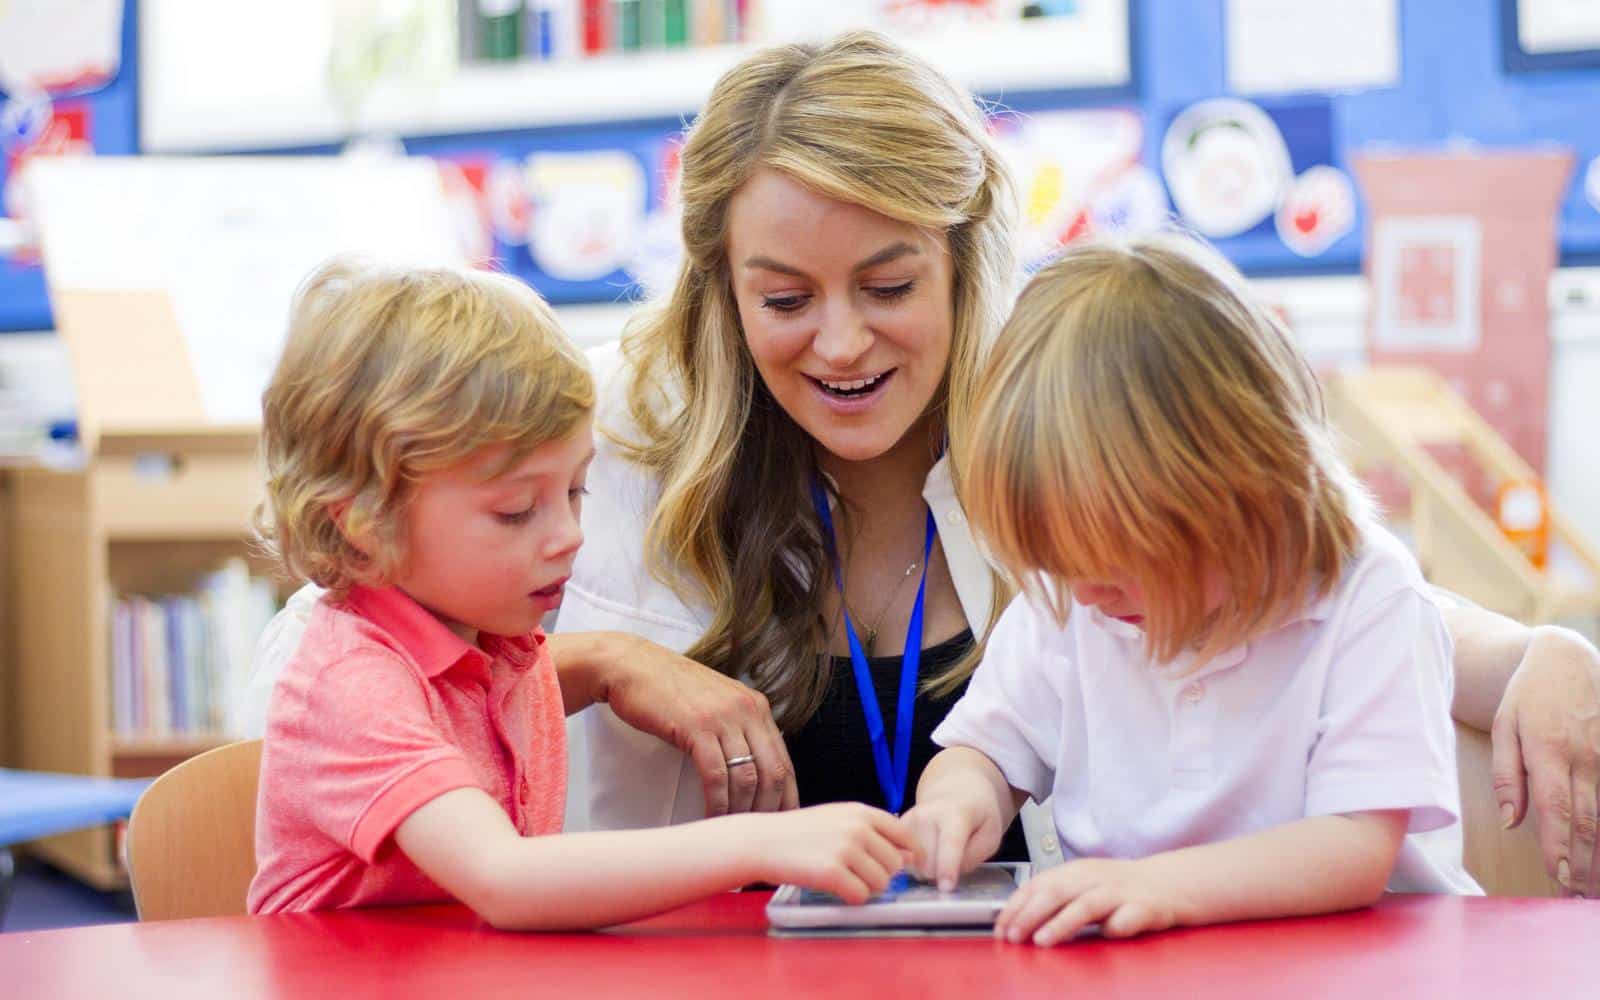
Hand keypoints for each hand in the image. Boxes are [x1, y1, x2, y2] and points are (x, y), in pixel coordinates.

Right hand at [597, 634, 798, 815]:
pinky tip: (709, 818)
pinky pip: (716, 775)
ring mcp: (724, 717)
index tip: (779, 824)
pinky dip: (716, 803)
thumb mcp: (714, 705)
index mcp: (756, 706)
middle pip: (773, 772)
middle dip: (767, 812)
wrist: (630, 666)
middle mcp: (747, 710)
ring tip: (729, 833)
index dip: (787, 797)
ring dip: (740, 812)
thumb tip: (750, 772)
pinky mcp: (697, 726)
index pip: (784, 760)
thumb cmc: (667, 690)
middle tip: (755, 840)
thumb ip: (736, 730)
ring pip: (747, 777)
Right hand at [749, 803, 918, 903]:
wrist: (763, 841)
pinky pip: (861, 896)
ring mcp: (845, 850)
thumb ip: (871, 831)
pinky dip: (851, 898)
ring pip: (881, 883)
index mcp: (861, 812)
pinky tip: (836, 890)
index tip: (911, 866)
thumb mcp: (839, 818)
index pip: (904, 834)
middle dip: (882, 875)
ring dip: (867, 888)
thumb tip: (907, 856)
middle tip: (860, 876)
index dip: (914, 853)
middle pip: (895, 864)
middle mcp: (857, 828)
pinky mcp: (831, 872)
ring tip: (845, 881)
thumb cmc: (801, 833)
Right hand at [903, 796, 1003, 890]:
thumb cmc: (977, 817)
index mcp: (957, 813)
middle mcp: (926, 814)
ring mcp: (908, 820)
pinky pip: (903, 860)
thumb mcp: (991, 835)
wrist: (955, 791)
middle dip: (941, 873)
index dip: (948, 867)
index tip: (945, 888)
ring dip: (927, 869)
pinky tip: (926, 851)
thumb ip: (973, 857)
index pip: (950, 842)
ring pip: (913, 867)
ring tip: (939, 852)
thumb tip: (944, 877)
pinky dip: (915, 863)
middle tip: (953, 860)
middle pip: (928, 865)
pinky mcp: (896, 827)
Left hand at [995, 858, 1187, 945]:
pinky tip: (1106, 935)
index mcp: (1076, 872)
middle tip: (1013, 935)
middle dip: (1030, 914)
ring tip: (1042, 940)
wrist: (1169, 882)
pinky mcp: (1145, 907)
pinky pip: (1127, 918)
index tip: (1000, 927)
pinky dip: (1116, 926)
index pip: (1038, 885)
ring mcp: (1120, 893)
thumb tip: (1016, 919)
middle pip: (1056, 892)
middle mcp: (1095, 879)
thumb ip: (1055, 898)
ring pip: (1087, 905)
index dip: (1017, 906)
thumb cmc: (1120, 888)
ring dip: (1062, 923)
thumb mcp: (1083, 886)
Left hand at [1490, 626, 1599, 895]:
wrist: (1568, 659)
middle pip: (1588, 821)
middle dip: (1584, 862)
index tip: (1559, 876)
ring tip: (1592, 886)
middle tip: (1576, 896)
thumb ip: (1507, 775)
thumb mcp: (1504, 726)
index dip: (1558, 845)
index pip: (1556, 808)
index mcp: (1548, 750)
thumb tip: (1511, 822)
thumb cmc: (1528, 695)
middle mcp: (1586, 758)